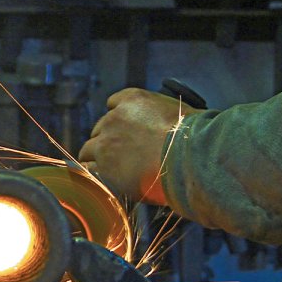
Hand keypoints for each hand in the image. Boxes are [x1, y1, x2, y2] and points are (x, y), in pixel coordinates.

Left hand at [78, 88, 200, 203]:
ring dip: (98, 158)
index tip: (126, 131)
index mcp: (133, 99)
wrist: (188, 158)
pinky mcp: (104, 167)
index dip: (119, 120)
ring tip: (112, 172)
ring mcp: (106, 142)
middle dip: (110, 140)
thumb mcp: (179, 114)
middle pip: (100, 128)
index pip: (113, 104)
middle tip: (123, 157)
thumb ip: (162, 118)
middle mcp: (115, 117)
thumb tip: (165, 132)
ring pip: (89, 149)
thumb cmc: (193, 138)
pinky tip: (102, 181)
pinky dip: (93, 175)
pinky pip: (87, 169)